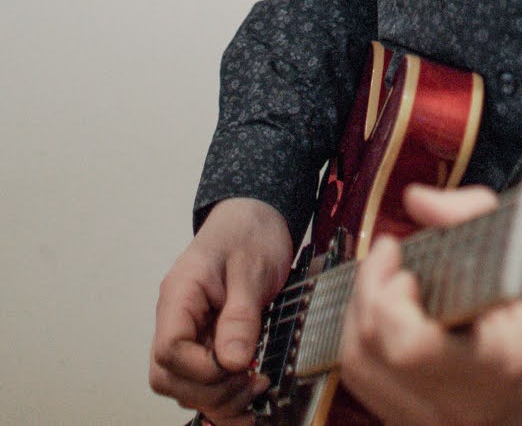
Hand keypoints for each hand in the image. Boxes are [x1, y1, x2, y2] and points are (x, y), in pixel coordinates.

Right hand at [150, 196, 293, 424]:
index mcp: (180, 294)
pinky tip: (249, 400)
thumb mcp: (252, 268)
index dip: (202, 369)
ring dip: (218, 399)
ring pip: (182, 387)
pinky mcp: (205, 343)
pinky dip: (223, 398)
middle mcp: (176, 318)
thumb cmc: (250, 232)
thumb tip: (233, 362)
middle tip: (252, 382)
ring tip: (256, 388)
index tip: (238, 366)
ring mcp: (189, 333)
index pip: (170, 349)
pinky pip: (202, 382)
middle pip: (168, 377)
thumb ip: (241, 315)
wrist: (257, 216)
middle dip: (211, 391)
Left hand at [338, 184, 521, 425]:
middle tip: (389, 260)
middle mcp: (460, 409)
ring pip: (361, 373)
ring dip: (363, 316)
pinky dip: (370, 344)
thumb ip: (475, 220)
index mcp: (497, 366)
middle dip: (368, 292)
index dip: (390, 295)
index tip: (401, 258)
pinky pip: (370, 387)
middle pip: (371, 355)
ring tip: (387, 284)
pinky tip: (391, 318)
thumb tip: (421, 200)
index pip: (410, 345)